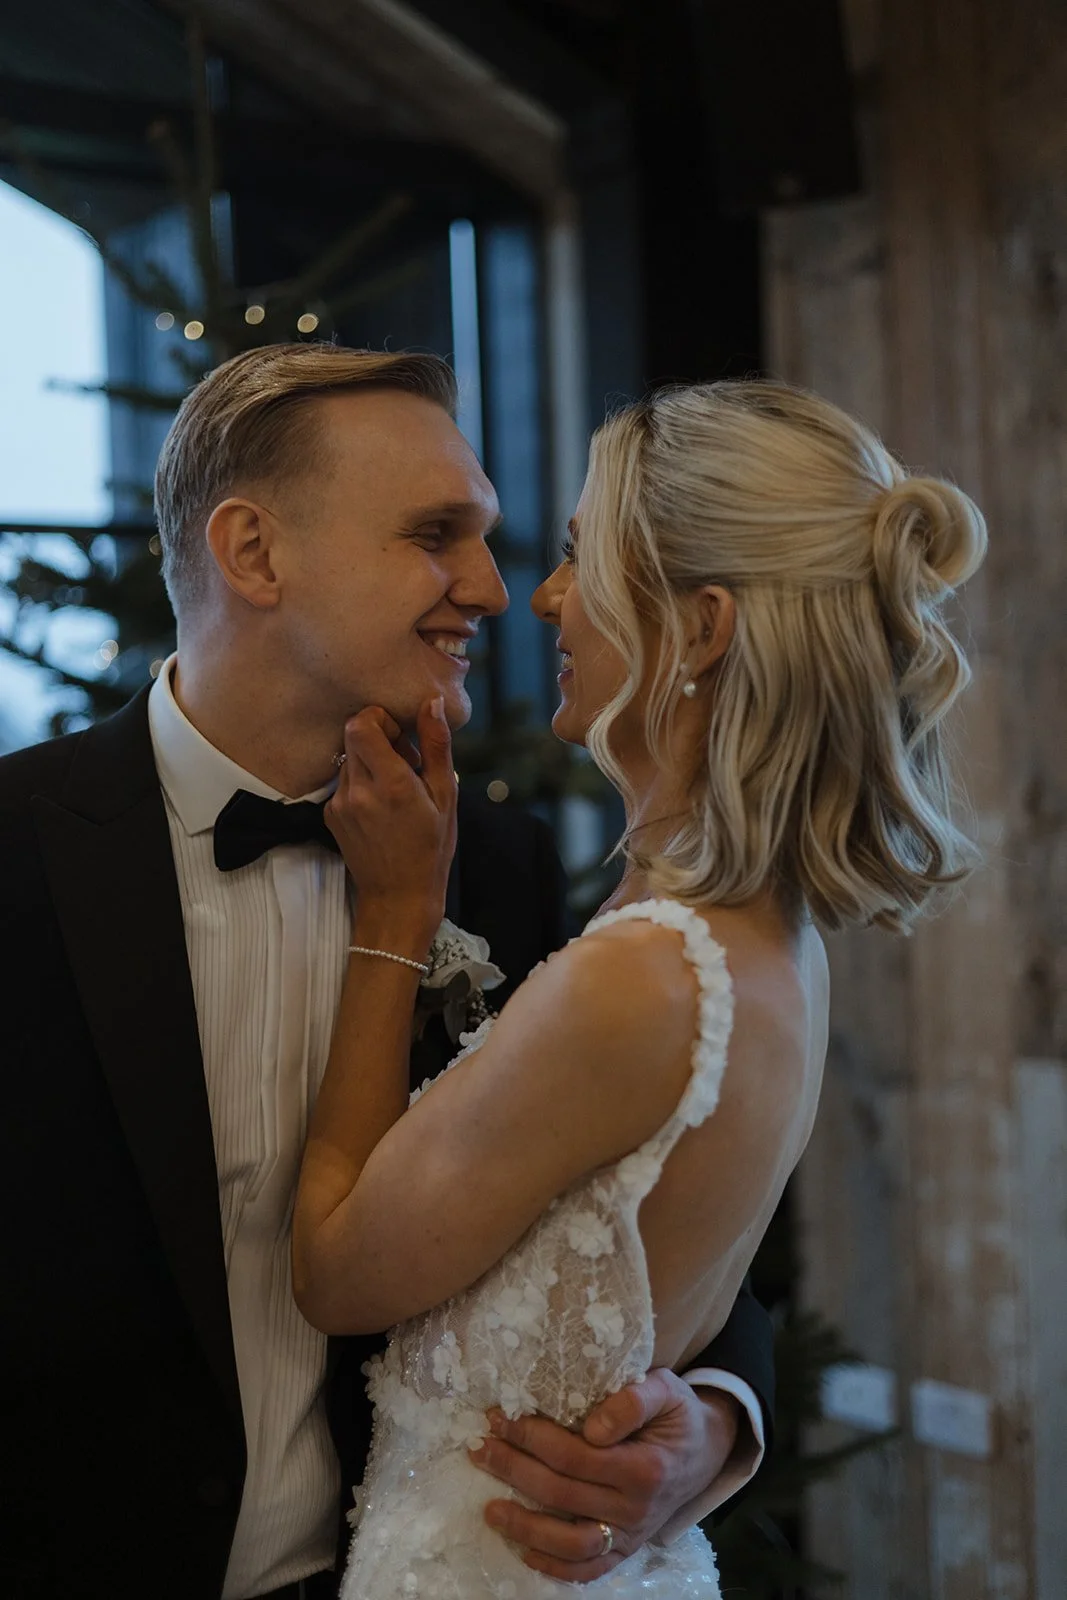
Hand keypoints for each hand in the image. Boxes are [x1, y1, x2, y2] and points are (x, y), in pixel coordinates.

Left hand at [325, 697, 456, 952]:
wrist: (398, 897)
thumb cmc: (431, 848)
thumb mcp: (445, 796)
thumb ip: (436, 746)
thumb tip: (429, 703)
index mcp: (391, 783)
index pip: (361, 723)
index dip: (379, 718)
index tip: (401, 736)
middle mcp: (359, 790)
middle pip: (352, 735)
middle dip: (378, 736)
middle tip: (404, 759)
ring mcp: (340, 803)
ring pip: (348, 757)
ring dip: (370, 760)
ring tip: (395, 786)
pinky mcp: (330, 814)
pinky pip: (343, 781)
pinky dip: (361, 782)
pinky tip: (381, 806)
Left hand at [469, 1369, 740, 1582]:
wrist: (706, 1450)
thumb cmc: (677, 1414)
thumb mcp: (666, 1388)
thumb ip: (633, 1400)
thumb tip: (593, 1427)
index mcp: (645, 1468)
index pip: (574, 1456)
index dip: (532, 1437)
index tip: (500, 1417)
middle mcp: (636, 1510)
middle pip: (561, 1495)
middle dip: (513, 1470)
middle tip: (481, 1449)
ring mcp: (630, 1536)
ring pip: (569, 1543)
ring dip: (524, 1527)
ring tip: (489, 1507)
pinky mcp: (625, 1550)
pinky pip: (587, 1569)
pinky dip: (553, 1567)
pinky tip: (522, 1547)